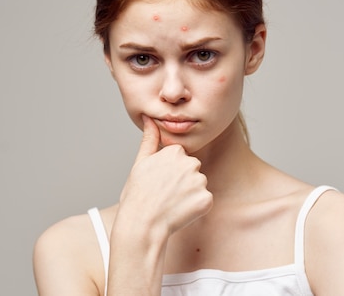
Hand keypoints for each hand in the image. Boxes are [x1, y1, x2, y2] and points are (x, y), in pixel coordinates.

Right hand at [118, 115, 212, 235]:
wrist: (142, 226)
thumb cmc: (137, 196)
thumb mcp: (140, 164)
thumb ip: (149, 139)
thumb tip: (149, 118)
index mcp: (175, 151)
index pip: (181, 157)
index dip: (170, 171)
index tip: (160, 182)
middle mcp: (190, 163)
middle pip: (192, 170)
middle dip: (183, 181)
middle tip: (165, 194)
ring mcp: (199, 182)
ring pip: (199, 185)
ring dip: (190, 195)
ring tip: (171, 204)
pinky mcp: (206, 199)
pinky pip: (205, 201)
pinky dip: (196, 208)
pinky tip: (180, 212)